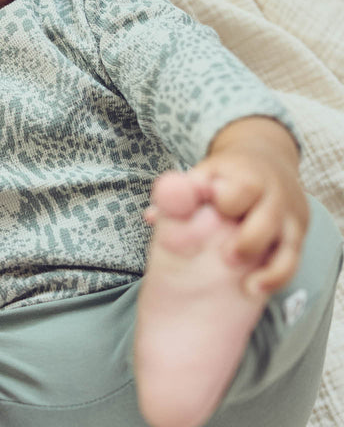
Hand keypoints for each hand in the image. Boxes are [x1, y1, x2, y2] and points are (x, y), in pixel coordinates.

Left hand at [189, 117, 307, 295]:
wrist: (267, 161)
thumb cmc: (225, 175)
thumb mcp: (204, 174)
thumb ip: (180, 195)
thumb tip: (152, 217)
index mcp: (242, 175)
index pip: (238, 190)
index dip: (222, 204)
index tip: (207, 215)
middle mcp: (269, 193)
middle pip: (265, 216)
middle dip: (247, 237)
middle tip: (226, 255)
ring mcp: (285, 213)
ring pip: (284, 240)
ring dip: (264, 264)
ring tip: (244, 283)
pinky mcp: (297, 232)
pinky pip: (292, 258)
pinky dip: (275, 276)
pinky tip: (253, 288)